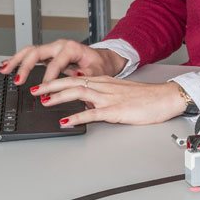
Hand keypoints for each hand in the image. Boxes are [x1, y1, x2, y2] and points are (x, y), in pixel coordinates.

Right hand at [0, 40, 126, 84]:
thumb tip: (76, 75)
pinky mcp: (48, 55)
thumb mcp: (97, 71)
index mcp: (71, 48)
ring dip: (16, 60)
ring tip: (4, 70)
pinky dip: (18, 59)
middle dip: (25, 66)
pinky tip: (7, 65)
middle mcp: (60, 46)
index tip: (43, 91)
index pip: (55, 64)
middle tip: (18, 80)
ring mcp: (52, 49)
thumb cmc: (100, 65)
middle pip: (37, 52)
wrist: (103, 59)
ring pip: (30, 51)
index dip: (48, 78)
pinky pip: (30, 54)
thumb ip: (87, 75)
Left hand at [31, 76, 188, 125]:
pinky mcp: (116, 110)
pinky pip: (93, 113)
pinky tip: (66, 122)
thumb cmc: (146, 97)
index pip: (75, 77)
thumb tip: (86, 101)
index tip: (41, 83)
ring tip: (44, 102)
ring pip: (79, 93)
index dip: (56, 80)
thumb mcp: (121, 92)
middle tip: (34, 89)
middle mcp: (104, 87)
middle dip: (51, 85)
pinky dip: (77, 117)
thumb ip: (103, 95)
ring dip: (59, 97)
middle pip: (72, 81)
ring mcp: (109, 98)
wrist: (165, 98)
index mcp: (105, 82)